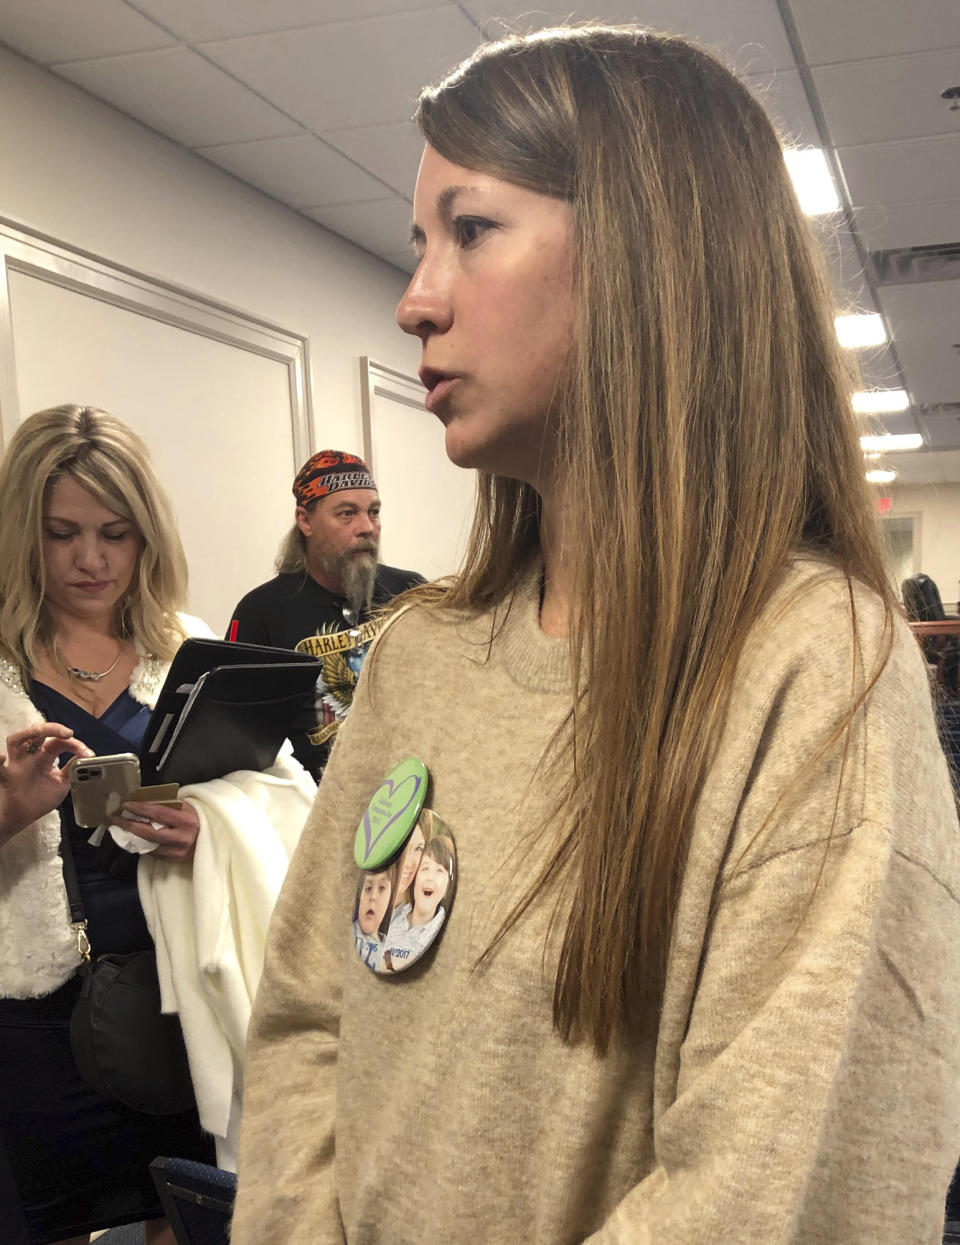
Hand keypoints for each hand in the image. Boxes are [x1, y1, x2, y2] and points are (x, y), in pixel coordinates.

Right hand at [0, 724, 92, 844]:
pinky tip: (1, 757)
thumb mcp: (62, 782)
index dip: (74, 745)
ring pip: (16, 740)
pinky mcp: (7, 778)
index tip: (88, 754)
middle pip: (37, 734)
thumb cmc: (40, 798)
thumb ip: (71, 768)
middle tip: (68, 733)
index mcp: (44, 756)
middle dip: (53, 728)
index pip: (59, 742)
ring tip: (40, 732)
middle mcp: (30, 756)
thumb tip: (87, 756)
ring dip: (28, 733)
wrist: (24, 816)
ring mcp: (17, 764)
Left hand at [117, 800, 200, 861]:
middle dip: (129, 825)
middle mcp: (182, 838)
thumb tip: (143, 801)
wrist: (212, 837)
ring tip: (122, 828)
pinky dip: (143, 844)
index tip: (125, 805)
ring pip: (148, 845)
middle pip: (149, 832)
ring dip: (132, 836)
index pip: (158, 813)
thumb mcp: (186, 807)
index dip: (140, 809)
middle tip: (115, 818)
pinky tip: (136, 838)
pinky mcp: (174, 860)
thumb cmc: (196, 818)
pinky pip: (153, 852)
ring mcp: (178, 852)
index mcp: (186, 820)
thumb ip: (167, 805)